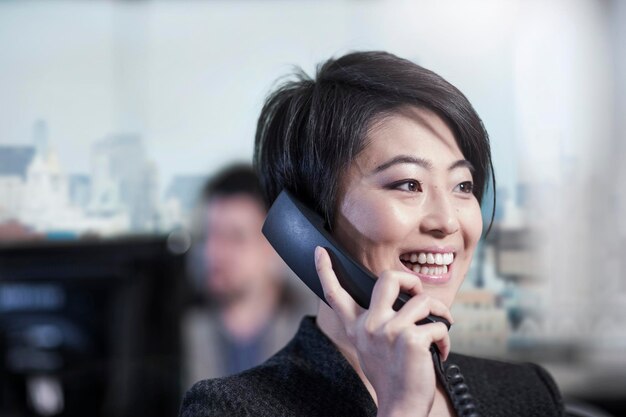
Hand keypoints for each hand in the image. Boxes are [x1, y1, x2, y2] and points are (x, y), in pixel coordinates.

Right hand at [315, 246, 452, 416]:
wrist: (400, 406)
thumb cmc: (391, 377)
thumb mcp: (372, 347)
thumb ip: (377, 324)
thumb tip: (405, 302)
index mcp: (357, 326)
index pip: (336, 294)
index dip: (326, 270)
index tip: (320, 252)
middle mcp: (369, 325)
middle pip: (388, 278)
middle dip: (410, 280)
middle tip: (418, 295)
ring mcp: (388, 331)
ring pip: (422, 301)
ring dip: (440, 313)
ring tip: (441, 327)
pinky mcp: (410, 339)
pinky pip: (438, 326)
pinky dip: (445, 338)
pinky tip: (440, 352)